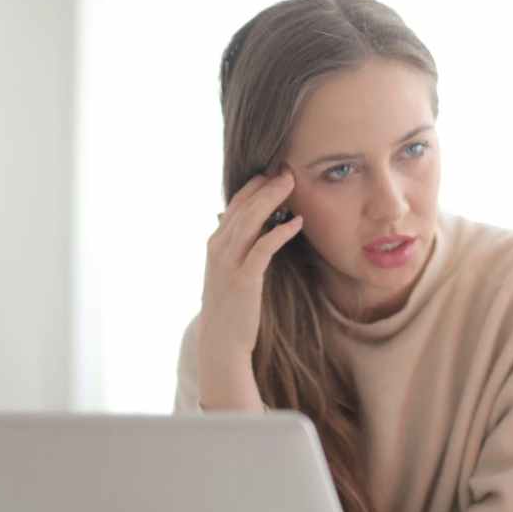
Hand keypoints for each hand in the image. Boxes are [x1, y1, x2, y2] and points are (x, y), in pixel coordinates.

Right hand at [195, 172, 304, 410]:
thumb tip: (258, 227)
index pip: (234, 205)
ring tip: (292, 183)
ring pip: (250, 221)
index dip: (254, 185)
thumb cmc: (231, 307)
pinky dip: (279, 232)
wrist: (220, 342)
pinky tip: (296, 222)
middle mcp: (218, 248)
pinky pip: (263, 248)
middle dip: (265, 185)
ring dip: (272, 200)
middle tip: (287, 169)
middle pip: (243, 207)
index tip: (274, 170)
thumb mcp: (229, 271)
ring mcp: (229, 263)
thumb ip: (239, 248)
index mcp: (215, 243)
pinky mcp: (244, 279)